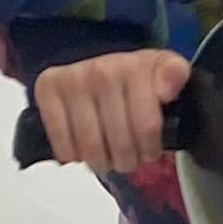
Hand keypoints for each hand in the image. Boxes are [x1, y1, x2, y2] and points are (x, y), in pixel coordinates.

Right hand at [30, 48, 190, 171]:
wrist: (95, 61)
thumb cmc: (132, 77)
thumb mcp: (163, 71)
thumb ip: (175, 75)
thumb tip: (167, 90)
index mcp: (135, 67)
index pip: (147, 127)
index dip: (150, 148)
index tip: (149, 149)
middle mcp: (102, 70)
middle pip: (119, 142)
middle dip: (127, 159)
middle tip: (127, 158)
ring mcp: (73, 79)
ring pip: (91, 147)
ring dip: (101, 162)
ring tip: (106, 158)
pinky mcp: (48, 89)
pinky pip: (62, 141)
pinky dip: (73, 155)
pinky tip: (82, 150)